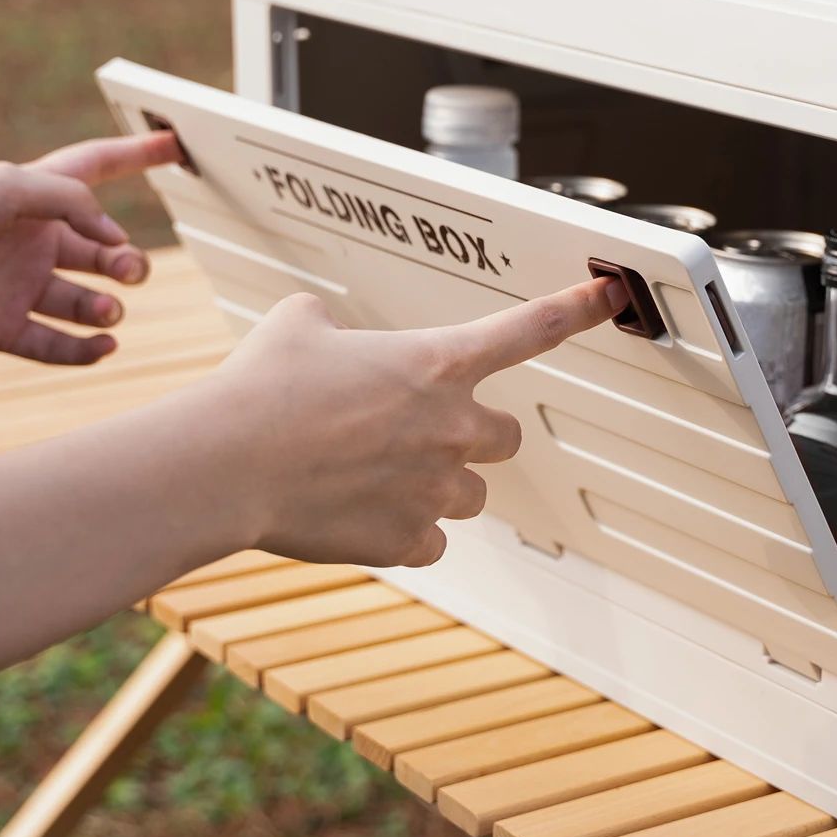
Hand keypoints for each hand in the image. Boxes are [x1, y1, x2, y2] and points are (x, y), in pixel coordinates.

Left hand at [0, 132, 179, 363]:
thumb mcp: (7, 187)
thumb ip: (71, 200)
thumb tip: (113, 237)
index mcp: (32, 197)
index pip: (95, 169)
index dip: (136, 156)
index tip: (174, 145)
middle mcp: (30, 241)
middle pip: (102, 250)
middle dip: (127, 261)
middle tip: (128, 270)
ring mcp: (15, 286)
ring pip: (84, 301)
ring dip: (107, 307)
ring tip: (107, 309)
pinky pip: (54, 344)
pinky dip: (84, 349)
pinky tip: (103, 345)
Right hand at [195, 275, 628, 568]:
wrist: (225, 465)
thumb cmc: (258, 389)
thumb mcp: (298, 325)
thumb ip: (334, 326)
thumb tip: (325, 332)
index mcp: (438, 362)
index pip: (530, 328)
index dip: (578, 309)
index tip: (612, 294)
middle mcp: (454, 425)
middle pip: (506, 437)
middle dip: (472, 437)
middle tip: (414, 435)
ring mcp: (437, 488)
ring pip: (468, 494)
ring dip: (436, 486)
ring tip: (367, 478)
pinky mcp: (411, 541)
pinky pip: (431, 541)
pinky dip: (404, 533)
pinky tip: (355, 516)